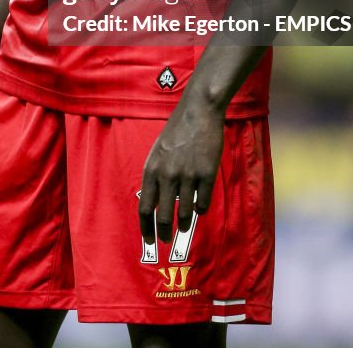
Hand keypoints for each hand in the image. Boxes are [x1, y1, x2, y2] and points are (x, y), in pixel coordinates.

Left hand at [139, 96, 223, 243]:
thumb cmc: (177, 131)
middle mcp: (167, 175)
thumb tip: (155, 203)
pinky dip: (200, 209)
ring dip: (184, 224)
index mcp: (152, 169)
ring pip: (185, 213)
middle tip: (167, 240)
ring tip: (184, 226)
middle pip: (163, 217)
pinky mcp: (207, 174)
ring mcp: (188, 175)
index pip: (145, 208)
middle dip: (164, 233)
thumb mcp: (158, 152)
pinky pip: (203, 203)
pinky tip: (200, 207)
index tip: (149, 240)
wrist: (198, 112)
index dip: (146, 228)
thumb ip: (155, 176)